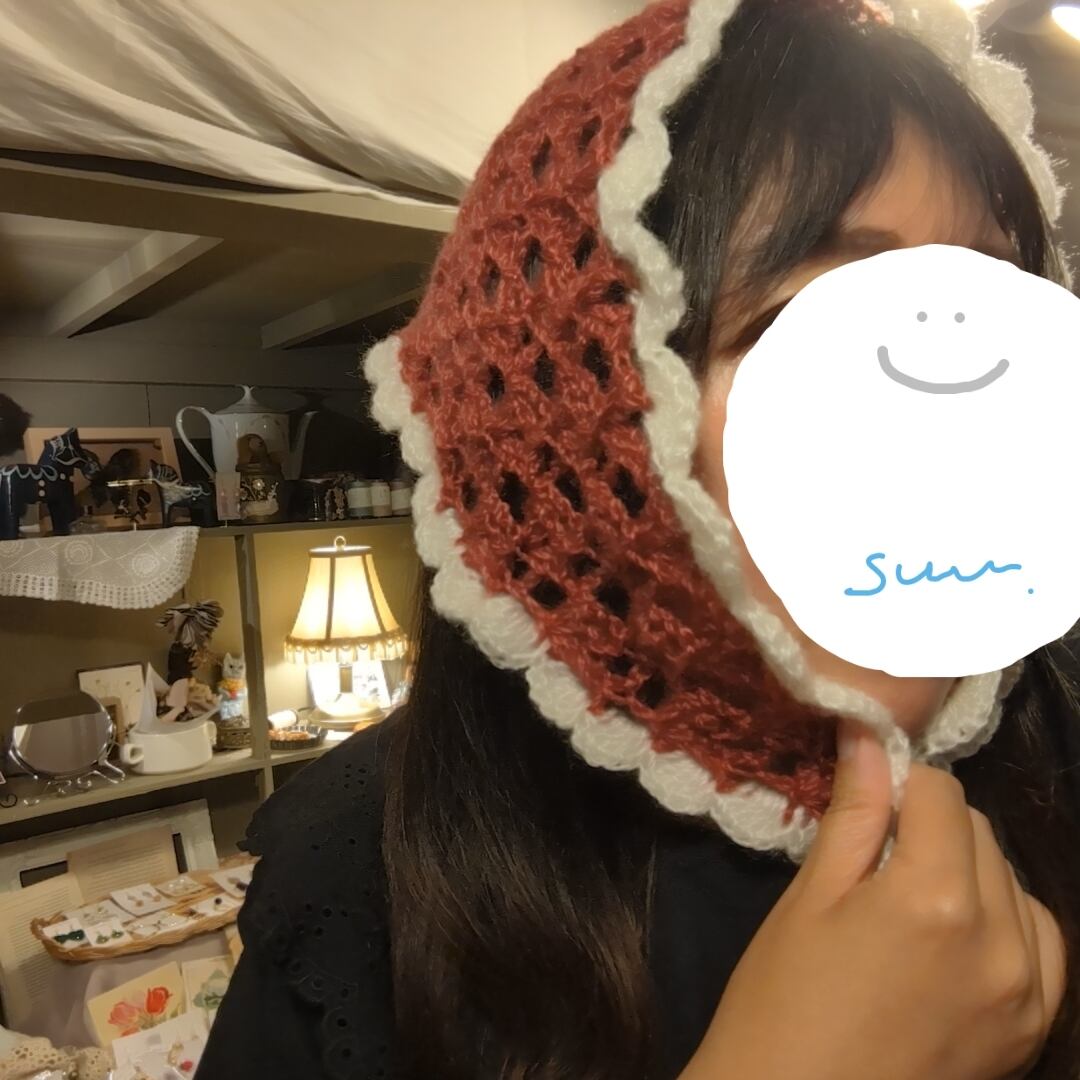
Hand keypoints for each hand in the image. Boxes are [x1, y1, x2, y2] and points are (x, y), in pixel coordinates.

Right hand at [681, 720, 1065, 1079]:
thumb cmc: (782, 1002)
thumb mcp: (809, 900)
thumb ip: (853, 815)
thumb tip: (867, 736)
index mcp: (935, 898)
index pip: (941, 793)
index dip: (899, 786)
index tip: (867, 805)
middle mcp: (999, 940)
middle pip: (980, 832)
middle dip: (932, 826)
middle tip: (876, 860)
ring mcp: (1027, 992)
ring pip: (1013, 880)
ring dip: (970, 871)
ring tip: (913, 904)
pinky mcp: (1033, 1030)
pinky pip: (1042, 942)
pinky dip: (1007, 921)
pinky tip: (959, 936)